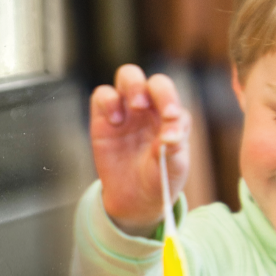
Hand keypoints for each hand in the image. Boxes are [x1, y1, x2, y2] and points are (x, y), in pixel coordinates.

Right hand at [90, 64, 191, 236]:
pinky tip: (115, 122)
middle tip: (147, 106)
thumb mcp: (172, 169)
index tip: (170, 117)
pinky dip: (108, 101)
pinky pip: (102, 94)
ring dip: (133, 85)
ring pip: (128, 76)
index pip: (172, 97)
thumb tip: (170, 135)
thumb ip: (173, 151)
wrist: (135, 199)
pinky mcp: (104, 117)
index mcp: (170, 116)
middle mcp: (151, 108)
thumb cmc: (159, 179)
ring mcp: (127, 110)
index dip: (170, 101)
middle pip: (154, 81)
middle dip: (154, 89)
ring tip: (134, 107)